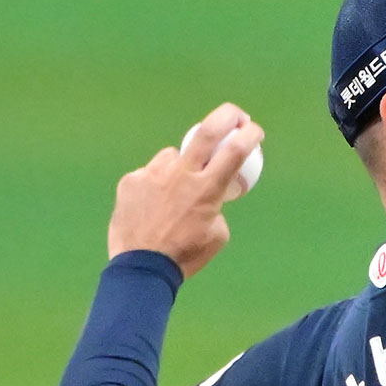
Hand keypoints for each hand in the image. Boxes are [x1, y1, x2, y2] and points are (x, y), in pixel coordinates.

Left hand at [107, 103, 264, 278]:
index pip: (235, 150)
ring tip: (174, 191)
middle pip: (207, 132)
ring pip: (172, 156)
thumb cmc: (186, 255)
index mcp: (207, 190)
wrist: (141, 268)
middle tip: (235, 116)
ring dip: (180, 167)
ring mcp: (152, 174)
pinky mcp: (131, 181)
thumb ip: (216, 206)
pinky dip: (155, 184)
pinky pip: (149, 174)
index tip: (255, 130)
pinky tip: (152, 205)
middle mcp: (181, 175)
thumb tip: (210, 195)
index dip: (250, 134)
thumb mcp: (217, 234)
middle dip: (227, 116)